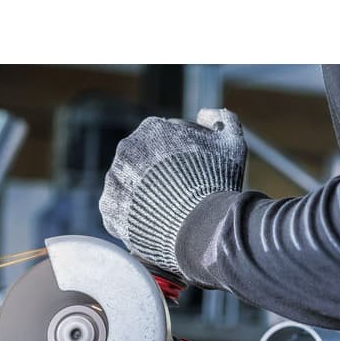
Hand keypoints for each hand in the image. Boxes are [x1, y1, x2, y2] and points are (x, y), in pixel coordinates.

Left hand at [99, 108, 245, 280]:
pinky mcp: (108, 208)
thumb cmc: (218, 183)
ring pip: (129, 185)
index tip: (189, 174)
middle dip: (157, 176)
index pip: (162, 140)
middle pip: (142, 162)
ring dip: (143, 196)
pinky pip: (119, 211)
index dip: (178, 158)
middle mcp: (126, 149)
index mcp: (152, 128)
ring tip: (166, 212)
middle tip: (178, 195)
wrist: (201, 226)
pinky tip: (154, 224)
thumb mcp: (231, 143)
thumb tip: (205, 114)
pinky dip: (133, 218)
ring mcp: (114, 179)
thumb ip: (222, 120)